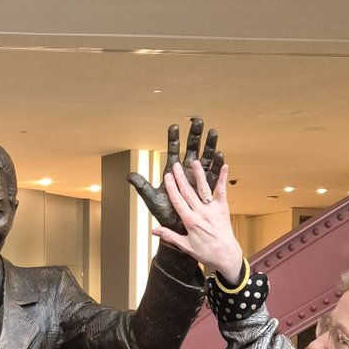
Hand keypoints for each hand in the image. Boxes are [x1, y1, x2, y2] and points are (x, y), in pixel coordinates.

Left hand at [128, 118, 222, 232]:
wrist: (176, 228)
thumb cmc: (164, 214)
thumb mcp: (152, 199)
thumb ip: (142, 186)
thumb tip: (128, 175)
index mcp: (173, 173)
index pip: (172, 151)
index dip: (173, 140)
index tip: (174, 126)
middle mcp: (186, 173)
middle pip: (192, 150)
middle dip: (195, 136)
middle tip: (198, 121)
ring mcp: (198, 179)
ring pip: (206, 158)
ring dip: (210, 145)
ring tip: (213, 132)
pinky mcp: (207, 189)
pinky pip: (213, 175)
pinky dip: (217, 165)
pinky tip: (220, 154)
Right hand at [153, 157, 244, 281]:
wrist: (225, 255)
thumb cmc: (206, 252)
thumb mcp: (185, 246)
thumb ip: (170, 236)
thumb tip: (154, 231)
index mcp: (190, 222)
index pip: (178, 202)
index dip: (172, 188)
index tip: (167, 177)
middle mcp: (200, 213)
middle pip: (188, 192)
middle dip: (181, 178)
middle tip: (175, 166)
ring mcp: (212, 209)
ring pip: (203, 189)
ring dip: (198, 175)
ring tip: (193, 162)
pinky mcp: (223, 208)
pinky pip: (222, 191)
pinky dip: (223, 179)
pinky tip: (224, 167)